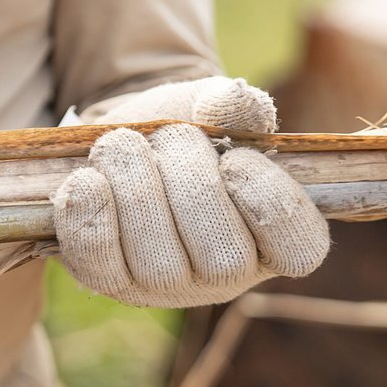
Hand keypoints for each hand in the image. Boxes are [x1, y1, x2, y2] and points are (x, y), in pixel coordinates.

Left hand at [51, 77, 329, 307]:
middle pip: (223, 256)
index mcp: (271, 240)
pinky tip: (88, 179)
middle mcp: (223, 275)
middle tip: (170, 138)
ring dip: (136, 187)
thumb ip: (232, 104)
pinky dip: (91, 214)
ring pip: (158, 261)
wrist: (116, 142)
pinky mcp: (106, 279)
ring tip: (122, 145)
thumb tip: (235, 100)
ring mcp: (162, 285)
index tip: (235, 157)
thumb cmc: (180, 134)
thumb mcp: (209, 109)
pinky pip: (99, 262)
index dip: (266, 197)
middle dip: (190, 180)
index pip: (299, 247)